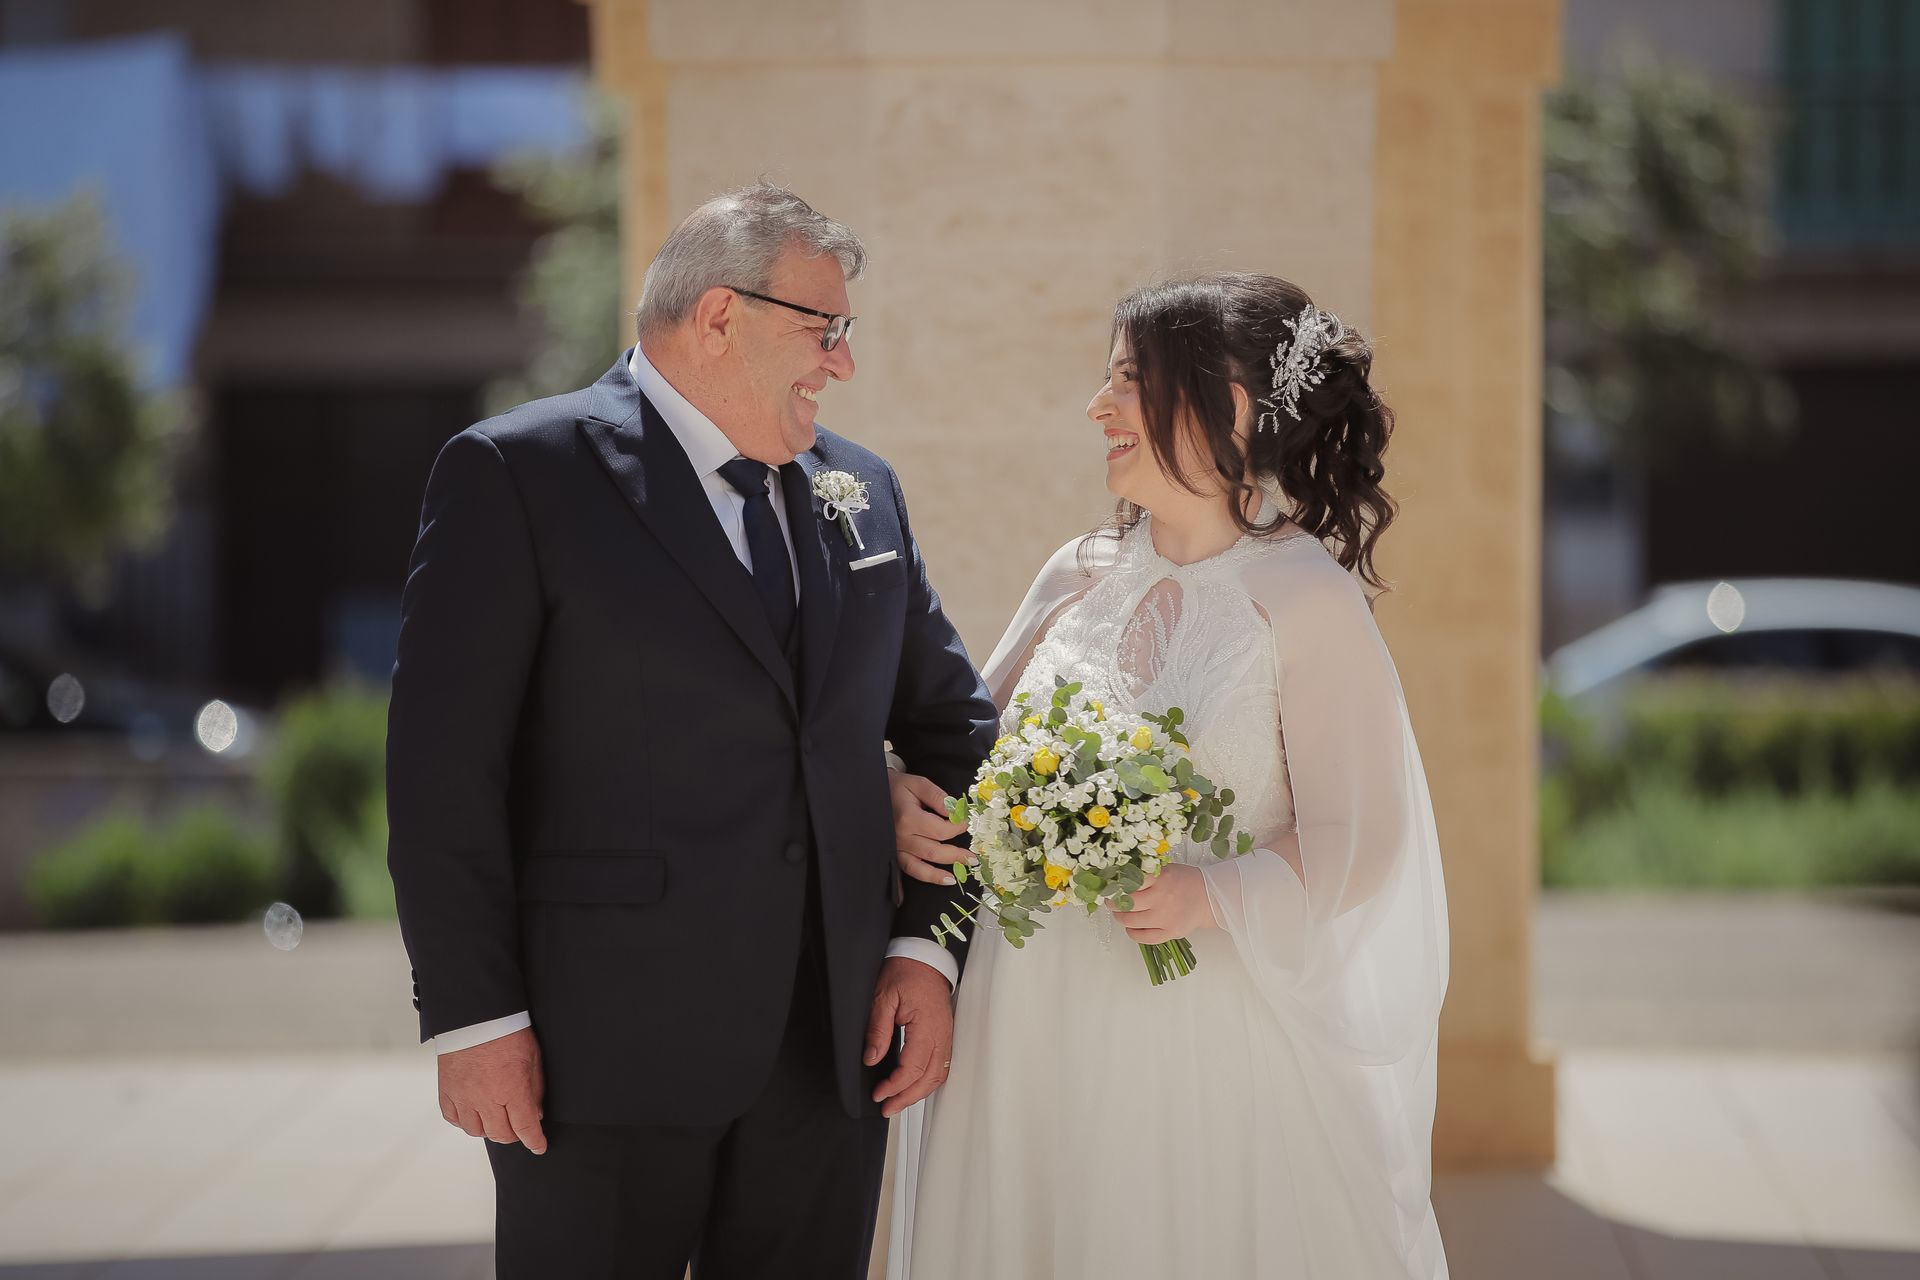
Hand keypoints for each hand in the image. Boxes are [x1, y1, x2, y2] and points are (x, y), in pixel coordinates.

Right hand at [438, 1026, 547, 1153]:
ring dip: (490, 1129)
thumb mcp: (532, 1058)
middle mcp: (485, 1097)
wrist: (475, 1014)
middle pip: (501, 1134)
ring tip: (497, 1119)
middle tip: (519, 1128)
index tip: (539, 1146)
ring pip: (476, 1131)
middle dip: (514, 1135)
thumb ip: (535, 1089)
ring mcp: (463, 1096)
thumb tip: (536, 1113)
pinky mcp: (446, 1091)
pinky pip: (454, 1119)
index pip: (525, 1127)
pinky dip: (466, 1121)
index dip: (534, 1141)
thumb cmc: (505, 1030)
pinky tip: (475, 1113)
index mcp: (511, 1088)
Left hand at [864, 956, 954, 1117]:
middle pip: (928, 1079)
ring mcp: (946, 1036)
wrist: (925, 957)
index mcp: (927, 1027)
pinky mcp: (945, 1035)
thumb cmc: (907, 971)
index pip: (913, 1069)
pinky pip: (941, 1066)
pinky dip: (927, 1081)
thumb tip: (872, 1059)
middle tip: (887, 1108)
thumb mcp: (883, 997)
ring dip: (918, 1093)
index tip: (879, 1094)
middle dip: (907, 1098)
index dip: (894, 1087)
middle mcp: (942, 1035)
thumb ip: (878, 1030)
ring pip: (937, 1076)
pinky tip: (914, 1086)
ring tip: (898, 1102)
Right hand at [891, 770, 969, 885]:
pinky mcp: (892, 853)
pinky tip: (924, 889)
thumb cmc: (898, 787)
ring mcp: (895, 847)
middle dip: (956, 856)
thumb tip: (955, 812)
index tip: (966, 823)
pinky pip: (906, 870)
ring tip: (956, 878)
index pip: (940, 830)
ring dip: (939, 875)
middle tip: (973, 859)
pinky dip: (918, 879)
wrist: (873, 793)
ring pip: (919, 867)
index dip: (957, 828)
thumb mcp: (919, 784)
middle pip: (933, 851)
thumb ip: (938, 797)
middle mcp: (901, 836)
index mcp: (908, 817)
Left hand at [1111, 863, 1215, 944]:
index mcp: (1161, 878)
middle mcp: (1162, 898)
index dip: (1116, 886)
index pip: (1129, 882)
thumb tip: (1116, 880)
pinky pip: (1144, 937)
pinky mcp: (1170, 932)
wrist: (1208, 897)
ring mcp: (1166, 917)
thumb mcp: (1165, 869)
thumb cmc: (1183, 881)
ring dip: (1120, 917)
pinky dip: (1132, 933)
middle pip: (1127, 903)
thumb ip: (1145, 873)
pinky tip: (1131, 927)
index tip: (1110, 887)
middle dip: (1114, 903)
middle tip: (1111, 901)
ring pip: (1131, 921)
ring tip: (1120, 914)